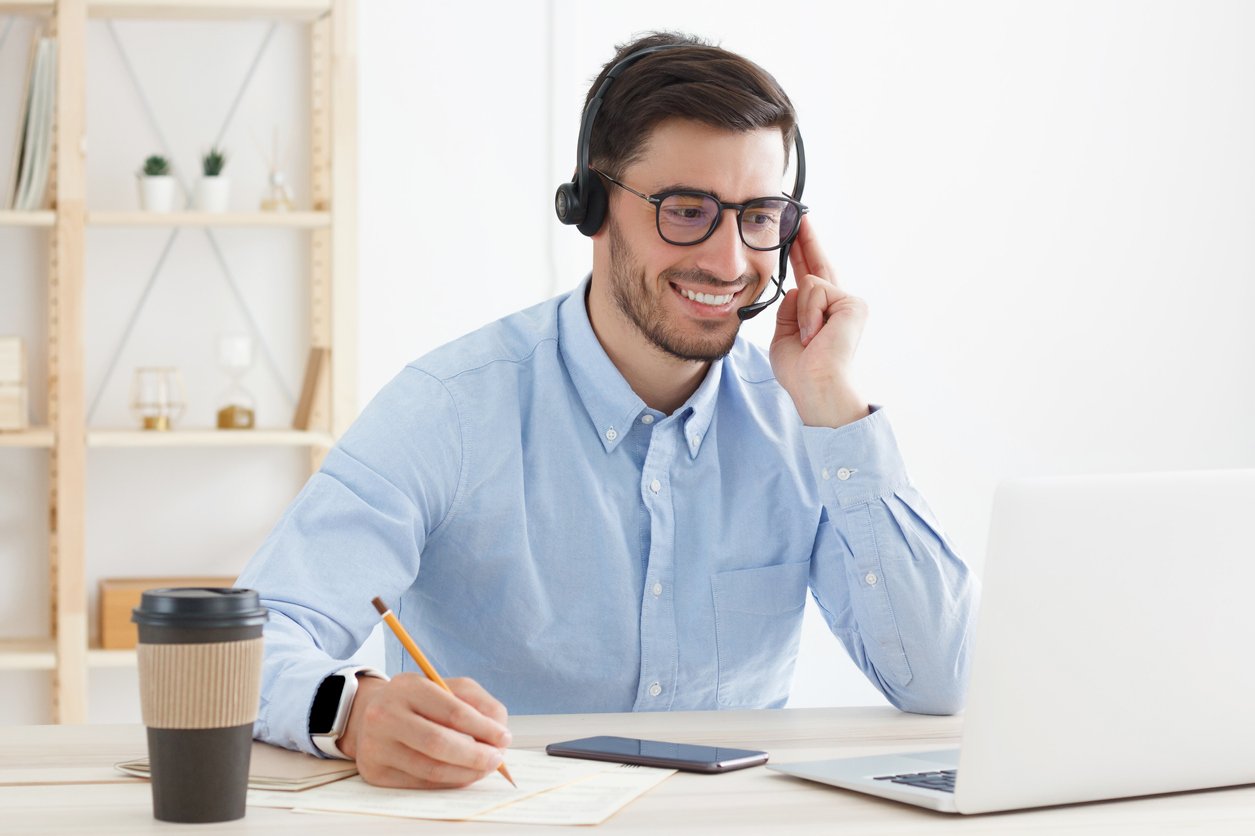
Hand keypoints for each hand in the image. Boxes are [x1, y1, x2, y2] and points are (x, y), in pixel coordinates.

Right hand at [338, 673, 510, 788]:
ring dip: (465, 773)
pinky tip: (461, 775)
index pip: (452, 711)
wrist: (369, 715)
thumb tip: (499, 732)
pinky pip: (419, 783)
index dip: (483, 728)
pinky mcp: (374, 772)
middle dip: (476, 755)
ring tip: (483, 768)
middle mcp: (385, 715)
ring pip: (430, 769)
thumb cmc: (416, 701)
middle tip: (496, 759)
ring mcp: (376, 746)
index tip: (504, 738)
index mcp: (408, 687)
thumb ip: (476, 702)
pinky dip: (447, 781)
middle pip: (439, 743)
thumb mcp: (444, 687)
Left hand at [770, 216, 870, 427]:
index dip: (800, 254)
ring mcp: (848, 302)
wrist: (815, 386)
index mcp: (820, 312)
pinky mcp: (852, 303)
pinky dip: (809, 315)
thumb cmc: (800, 370)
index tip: (793, 234)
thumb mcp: (784, 335)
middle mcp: (837, 304)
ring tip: (810, 340)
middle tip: (799, 213)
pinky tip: (817, 336)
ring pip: (808, 283)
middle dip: (806, 240)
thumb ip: (788, 309)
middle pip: (819, 264)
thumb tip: (795, 286)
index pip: (808, 276)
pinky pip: (816, 291)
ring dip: (801, 314)